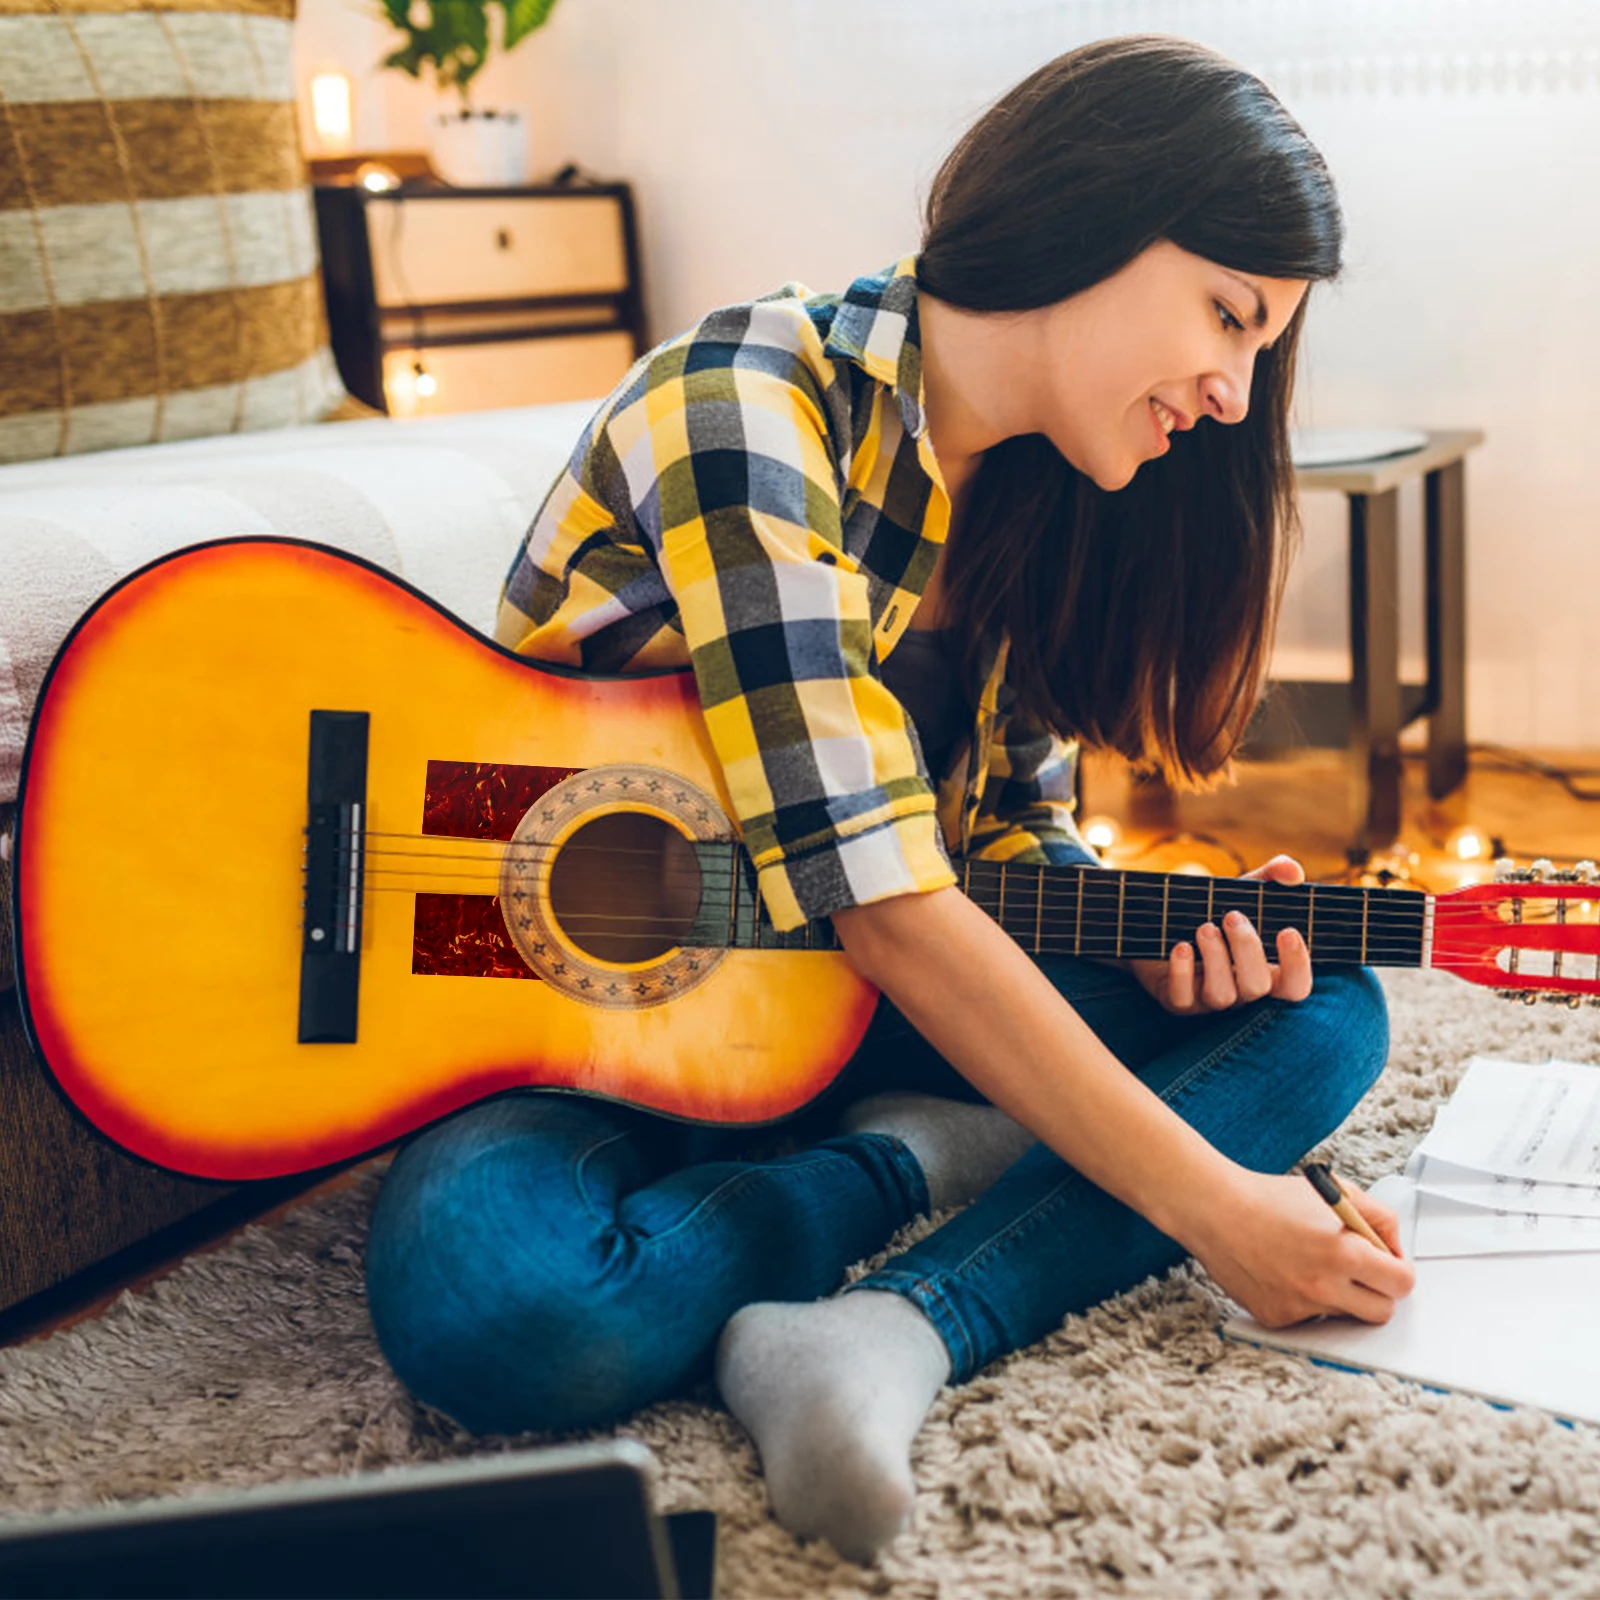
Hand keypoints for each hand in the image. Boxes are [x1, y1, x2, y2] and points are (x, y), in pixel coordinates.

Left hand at [1128, 854, 1311, 1013]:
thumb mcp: (1243, 893)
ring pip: (1222, 995)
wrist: (1162, 923)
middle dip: (1247, 948)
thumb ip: (1271, 877)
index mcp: (1266, 972)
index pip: (1296, 986)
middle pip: (1257, 987)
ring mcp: (1209, 1000)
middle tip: (1232, 916)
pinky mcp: (1178, 1001)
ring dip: (1215, 958)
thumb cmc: (1213, 912)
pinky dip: (1182, 971)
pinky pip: (1183, 998)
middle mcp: (1241, 991)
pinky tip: (1181, 946)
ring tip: (1205, 927)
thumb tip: (1293, 870)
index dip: (1298, 965)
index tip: (1287, 931)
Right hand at [1183, 1166, 1414, 1327]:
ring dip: (1338, 1295)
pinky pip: (1308, 1319)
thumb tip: (1394, 1247)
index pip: (1402, 1283)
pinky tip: (1286, 1273)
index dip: (1398, 1271)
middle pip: (1381, 1312)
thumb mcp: (1333, 1192)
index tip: (1389, 1266)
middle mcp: (1324, 1285)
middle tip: (1359, 1272)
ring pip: (1343, 1315)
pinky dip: (1304, 1301)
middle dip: (1377, 1292)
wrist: (1214, 1209)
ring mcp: (1299, 1306)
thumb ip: (1377, 1217)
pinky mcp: (1277, 1318)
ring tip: (1311, 1263)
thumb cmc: (1269, 1198)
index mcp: (1343, 1251)